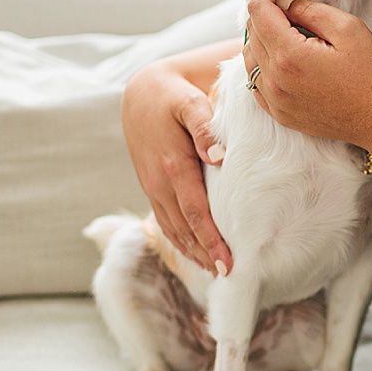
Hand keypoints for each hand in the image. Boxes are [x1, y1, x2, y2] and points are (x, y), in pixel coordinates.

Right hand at [121, 58, 233, 275]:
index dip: (211, 239)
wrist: (142, 94)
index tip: (228, 262)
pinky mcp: (152, 188)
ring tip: (215, 272)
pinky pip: (166, 221)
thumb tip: (217, 156)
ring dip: (192, 252)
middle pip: (184, 227)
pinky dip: (181, 241)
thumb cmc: (174, 96)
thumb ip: (204, 127)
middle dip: (205, 254)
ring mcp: (153, 187)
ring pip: (173, 229)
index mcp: (171, 165)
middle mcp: (158, 182)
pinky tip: (196, 253)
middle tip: (229, 276)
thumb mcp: (189, 101)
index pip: (195, 211)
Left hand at [242, 0, 371, 147]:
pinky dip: (263, 66)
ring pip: (249, 58)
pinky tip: (285, 60)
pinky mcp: (279, 114)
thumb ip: (309, 10)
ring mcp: (275, 100)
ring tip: (288, 33)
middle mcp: (275, 80)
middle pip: (252, 34)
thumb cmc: (371, 74)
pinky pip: (256, 83)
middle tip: (289, 7)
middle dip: (266, 15)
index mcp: (290, 55)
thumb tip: (283, 3)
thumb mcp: (347, 28)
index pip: (259, 13)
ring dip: (262, 40)